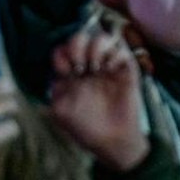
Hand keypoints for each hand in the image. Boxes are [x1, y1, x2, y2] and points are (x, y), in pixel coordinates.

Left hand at [49, 26, 148, 171]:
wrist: (113, 142)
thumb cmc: (86, 128)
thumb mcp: (61, 112)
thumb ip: (54, 91)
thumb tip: (54, 76)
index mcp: (71, 74)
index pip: (63, 51)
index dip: (62, 54)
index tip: (65, 71)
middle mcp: (88, 66)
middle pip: (80, 38)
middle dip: (77, 45)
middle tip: (79, 64)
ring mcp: (107, 66)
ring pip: (102, 38)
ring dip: (96, 47)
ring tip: (95, 67)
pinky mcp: (125, 70)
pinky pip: (121, 50)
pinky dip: (114, 54)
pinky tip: (109, 69)